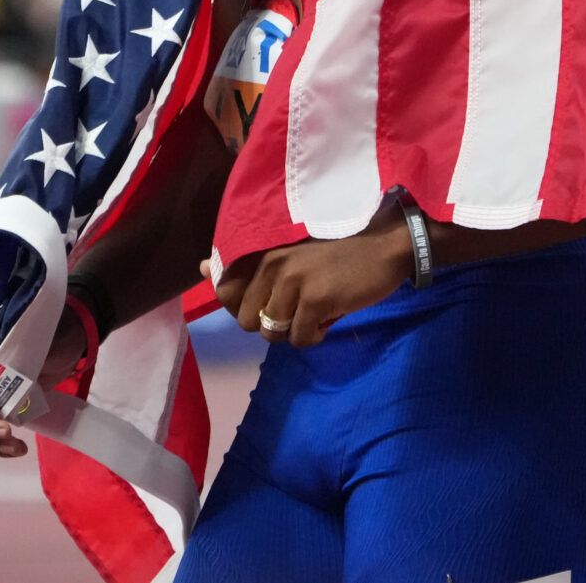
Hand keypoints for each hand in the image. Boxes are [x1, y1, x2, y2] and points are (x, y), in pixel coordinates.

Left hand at [206, 213, 411, 348]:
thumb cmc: (337, 249)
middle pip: (247, 321)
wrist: (384, 246)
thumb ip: (246, 263)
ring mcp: (293, 281)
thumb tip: (201, 268)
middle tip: (297, 310)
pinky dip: (315, 336)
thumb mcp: (289, 252)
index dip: (244, 307)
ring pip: (273, 333)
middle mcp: (271, 263)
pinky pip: (300, 338)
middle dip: (272, 323)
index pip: (224, 291)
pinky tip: (329, 318)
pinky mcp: (315, 299)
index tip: (271, 302)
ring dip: (294, 331)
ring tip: (314, 313)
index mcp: (262, 251)